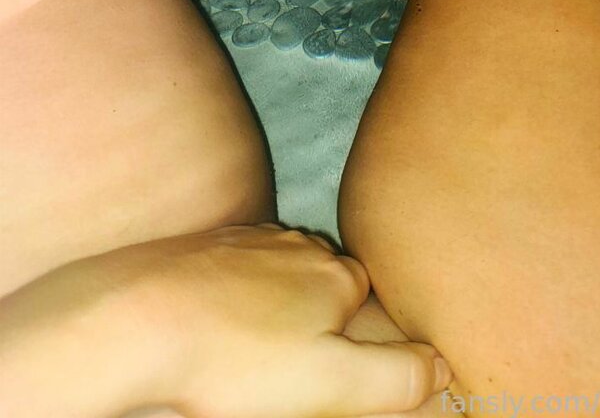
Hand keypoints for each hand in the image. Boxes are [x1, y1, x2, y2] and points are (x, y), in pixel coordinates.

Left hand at [0, 224, 449, 417]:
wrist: (134, 319)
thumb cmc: (233, 357)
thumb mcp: (331, 382)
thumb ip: (396, 375)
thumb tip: (443, 364)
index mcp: (337, 275)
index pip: (370, 303)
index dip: (358, 341)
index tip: (333, 372)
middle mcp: (300, 246)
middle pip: (326, 285)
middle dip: (318, 321)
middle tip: (287, 370)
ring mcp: (250, 239)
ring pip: (281, 275)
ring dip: (275, 309)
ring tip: (250, 353)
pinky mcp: (206, 246)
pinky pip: (238, 271)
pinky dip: (236, 299)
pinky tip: (217, 327)